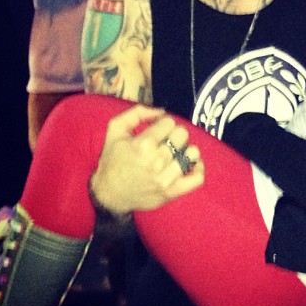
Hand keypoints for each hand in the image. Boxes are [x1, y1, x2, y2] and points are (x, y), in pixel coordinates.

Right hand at [90, 104, 204, 215]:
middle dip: (174, 134)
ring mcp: (165, 178)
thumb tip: (161, 111)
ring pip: (192, 153)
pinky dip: (197, 168)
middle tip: (165, 142)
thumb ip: (137, 112)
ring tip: (175, 153)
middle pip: (182, 134)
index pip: (169, 122)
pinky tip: (189, 165)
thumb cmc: (113, 159)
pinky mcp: (172, 192)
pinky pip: (197, 178)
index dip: (163, 123)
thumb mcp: (116, 129)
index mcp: (143, 144)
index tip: (157, 130)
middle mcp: (156, 161)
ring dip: (185, 150)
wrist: (108, 194)